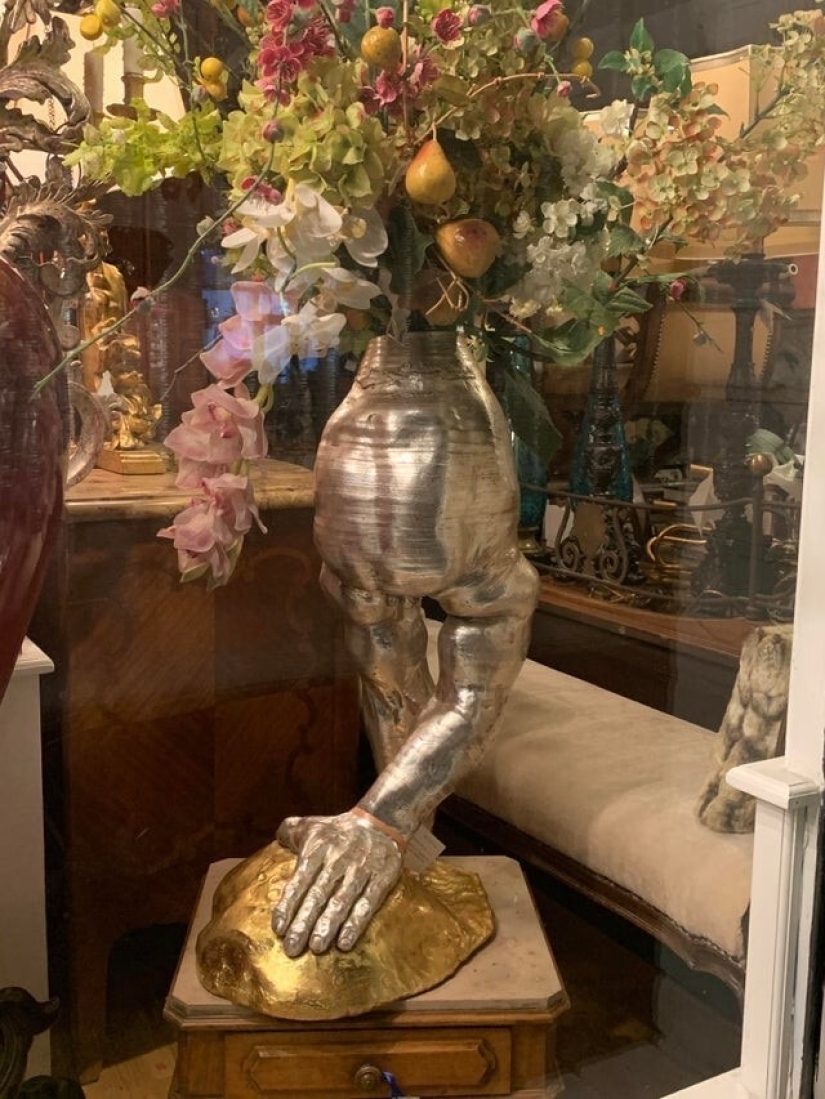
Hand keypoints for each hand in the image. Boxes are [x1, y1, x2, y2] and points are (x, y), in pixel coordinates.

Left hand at [273, 811, 403, 957]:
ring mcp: (361, 869)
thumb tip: (275, 840)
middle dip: (304, 922)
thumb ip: (289, 830)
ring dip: (328, 925)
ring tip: (316, 947)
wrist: (381, 821)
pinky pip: (368, 903)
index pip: (300, 879)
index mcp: (319, 847)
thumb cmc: (338, 830)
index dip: (289, 905)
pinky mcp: (382, 878)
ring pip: (342, 900)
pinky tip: (344, 943)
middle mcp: (338, 858)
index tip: (279, 929)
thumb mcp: (313, 824)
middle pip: (318, 894)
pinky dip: (356, 924)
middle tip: (292, 948)